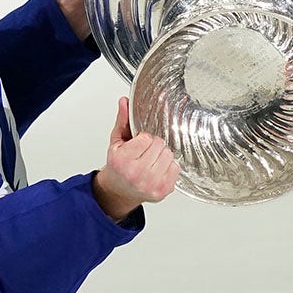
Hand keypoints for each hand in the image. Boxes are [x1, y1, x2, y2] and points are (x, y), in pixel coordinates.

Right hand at [93, 97, 177, 220]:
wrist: (120, 190)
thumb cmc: (118, 166)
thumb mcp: (117, 142)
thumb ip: (122, 121)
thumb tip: (125, 102)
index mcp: (123, 160)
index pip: (146, 138)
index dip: (144, 138)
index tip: (139, 143)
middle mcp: (137, 174)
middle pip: (160, 145)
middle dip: (154, 145)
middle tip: (145, 152)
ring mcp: (151, 184)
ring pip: (169, 155)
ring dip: (162, 155)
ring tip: (151, 160)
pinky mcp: (163, 190)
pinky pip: (176, 167)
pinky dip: (169, 165)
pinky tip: (158, 168)